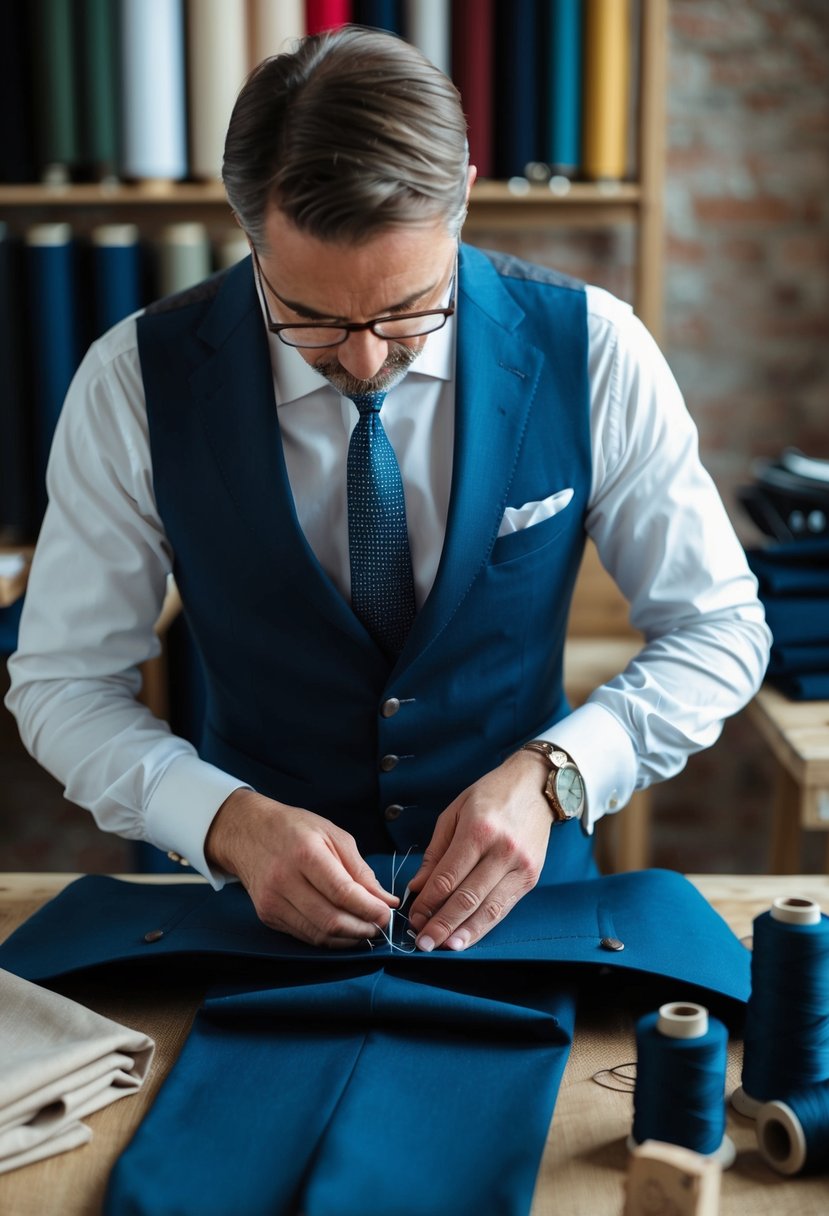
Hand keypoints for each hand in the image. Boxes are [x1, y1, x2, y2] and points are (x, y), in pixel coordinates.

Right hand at [205, 788, 396, 946]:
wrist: (247, 831)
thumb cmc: (294, 828)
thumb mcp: (333, 835)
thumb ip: (360, 871)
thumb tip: (385, 900)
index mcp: (305, 853)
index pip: (342, 892)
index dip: (369, 909)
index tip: (387, 913)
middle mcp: (284, 880)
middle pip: (331, 920)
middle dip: (363, 928)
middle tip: (381, 925)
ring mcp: (272, 901)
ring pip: (319, 934)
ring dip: (349, 938)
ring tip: (366, 928)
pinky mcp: (267, 915)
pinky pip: (305, 935)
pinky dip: (330, 937)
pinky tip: (344, 929)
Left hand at [406, 749, 551, 951]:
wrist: (536, 786)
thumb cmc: (490, 795)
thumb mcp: (454, 811)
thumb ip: (436, 851)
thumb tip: (418, 886)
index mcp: (479, 830)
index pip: (448, 876)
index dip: (427, 902)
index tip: (413, 916)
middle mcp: (502, 851)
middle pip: (467, 898)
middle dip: (441, 924)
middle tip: (421, 942)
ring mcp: (520, 866)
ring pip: (488, 909)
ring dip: (462, 932)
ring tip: (442, 947)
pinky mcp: (531, 878)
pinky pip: (504, 908)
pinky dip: (483, 926)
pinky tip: (467, 938)